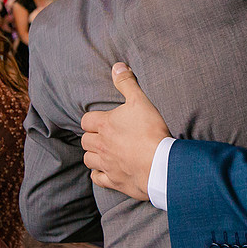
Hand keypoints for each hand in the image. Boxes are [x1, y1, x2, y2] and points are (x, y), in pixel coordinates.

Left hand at [81, 63, 171, 200]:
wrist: (161, 164)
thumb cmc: (151, 131)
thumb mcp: (140, 101)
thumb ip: (127, 83)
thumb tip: (117, 66)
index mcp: (105, 125)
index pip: (86, 120)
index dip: (92, 120)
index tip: (100, 120)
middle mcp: (101, 145)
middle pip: (85, 140)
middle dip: (91, 137)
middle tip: (103, 135)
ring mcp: (107, 164)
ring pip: (88, 159)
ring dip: (93, 154)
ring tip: (102, 151)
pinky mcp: (114, 181)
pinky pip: (97, 178)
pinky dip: (99, 174)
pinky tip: (105, 170)